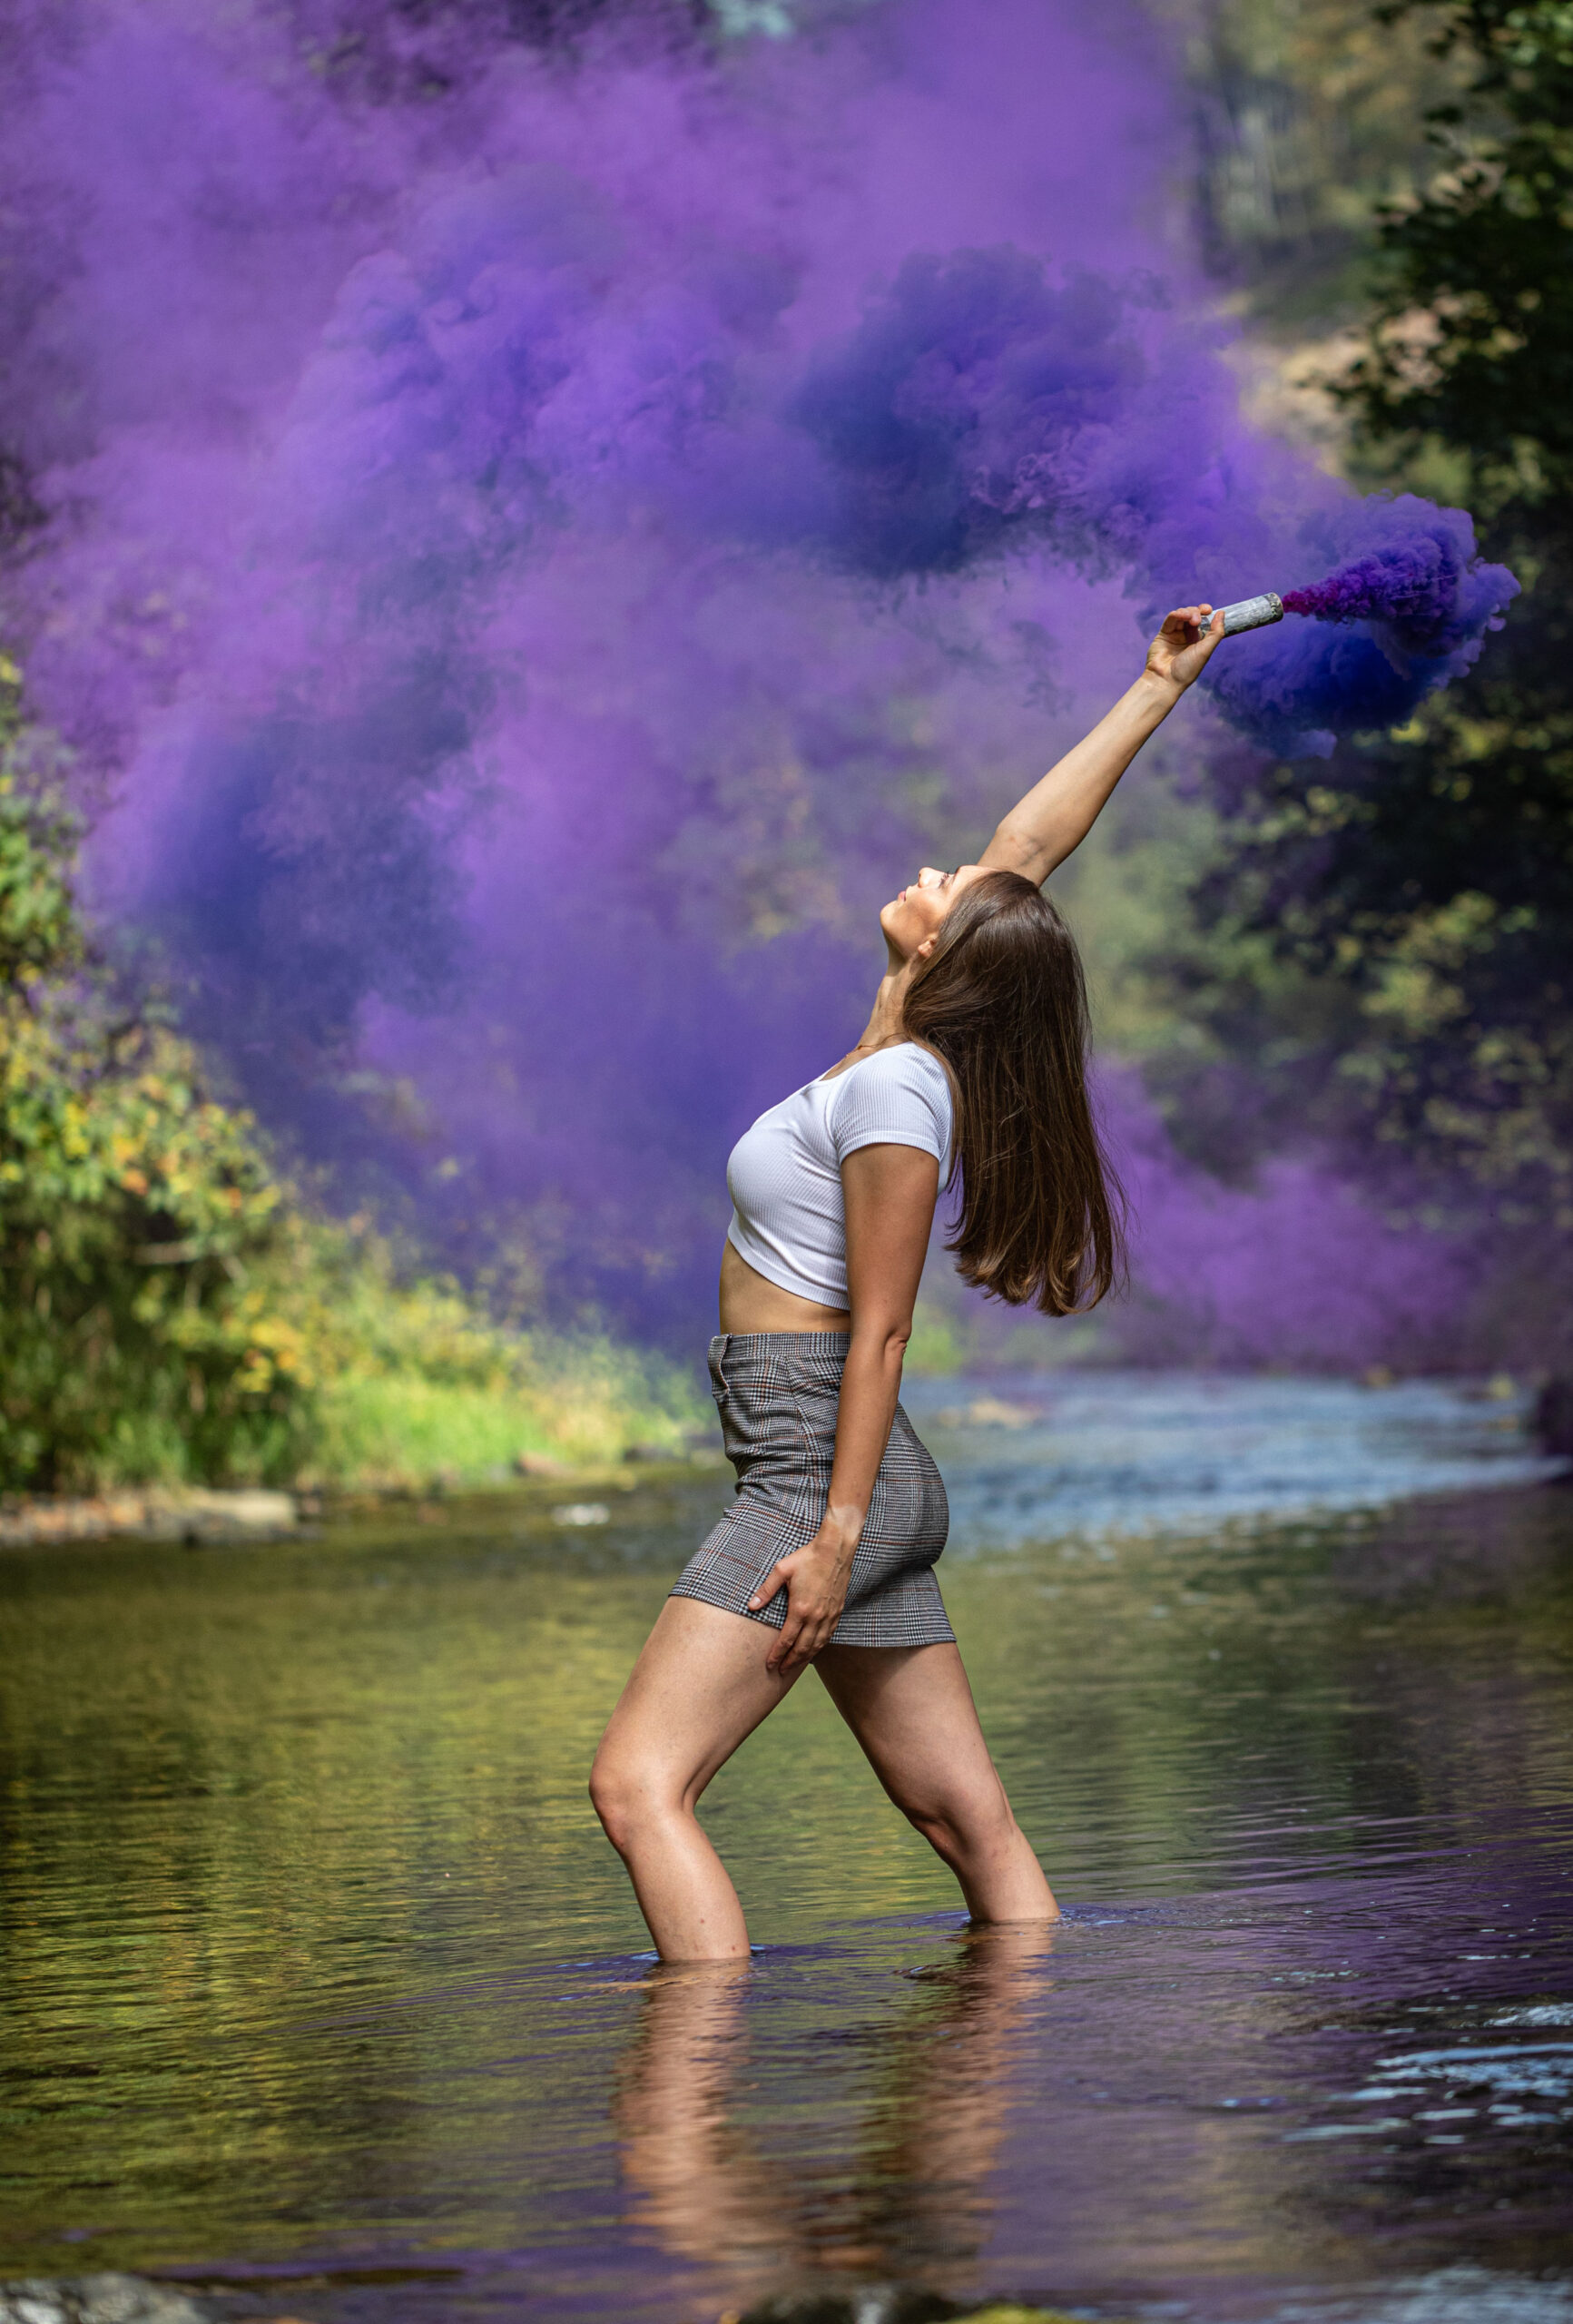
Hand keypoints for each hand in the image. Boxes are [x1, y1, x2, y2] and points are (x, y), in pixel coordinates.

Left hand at [750, 1519, 857, 1672]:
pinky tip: (813, 1649)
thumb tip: (751, 1606)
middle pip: (802, 1648)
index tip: (769, 1663)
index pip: (787, 1640)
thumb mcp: (781, 1570)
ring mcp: (829, 1615)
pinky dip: (819, 1646)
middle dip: (790, 1662)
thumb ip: (766, 1591)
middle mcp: (816, 1616)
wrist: (835, 1550)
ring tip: (794, 1666)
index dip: (777, 1654)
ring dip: (804, 1658)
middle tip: (779, 1671)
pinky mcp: (837, 1612)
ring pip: (817, 1645)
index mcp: (800, 1608)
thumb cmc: (807, 1558)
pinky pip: (828, 1636)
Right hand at [1144, 603, 1222, 691]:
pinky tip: (1181, 615)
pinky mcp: (1164, 634)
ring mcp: (1175, 634)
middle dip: (1197, 612)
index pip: (1205, 621)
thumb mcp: (1206, 650)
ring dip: (1188, 612)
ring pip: (1182, 614)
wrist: (1166, 679)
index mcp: (1199, 641)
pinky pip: (1171, 619)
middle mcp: (1187, 636)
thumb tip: (1222, 613)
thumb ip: (1216, 632)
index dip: (1207, 613)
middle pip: (1194, 615)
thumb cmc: (1187, 669)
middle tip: (1198, 619)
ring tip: (1191, 619)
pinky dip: (1176, 614)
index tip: (1209, 610)